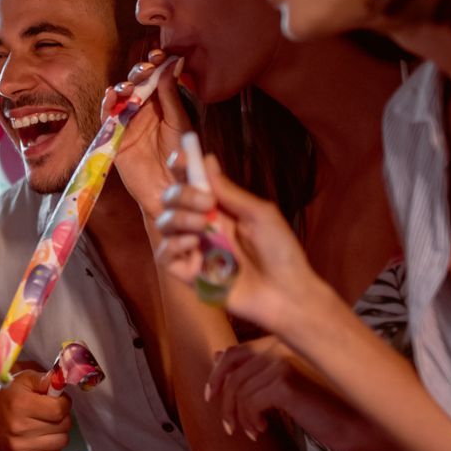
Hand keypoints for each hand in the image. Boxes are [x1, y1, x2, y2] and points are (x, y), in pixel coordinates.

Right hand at [0, 366, 71, 450]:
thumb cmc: (7, 398)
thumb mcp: (22, 380)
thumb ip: (45, 379)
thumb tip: (62, 381)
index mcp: (19, 404)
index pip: (59, 409)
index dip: (63, 402)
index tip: (57, 400)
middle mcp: (18, 427)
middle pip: (64, 425)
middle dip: (61, 417)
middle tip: (49, 412)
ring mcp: (18, 447)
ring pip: (62, 441)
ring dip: (58, 432)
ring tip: (44, 425)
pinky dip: (51, 447)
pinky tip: (39, 438)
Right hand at [108, 50, 189, 217]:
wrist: (169, 189)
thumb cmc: (180, 157)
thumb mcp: (180, 123)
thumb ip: (173, 96)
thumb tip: (172, 63)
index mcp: (164, 103)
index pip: (157, 76)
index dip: (156, 62)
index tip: (159, 53)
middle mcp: (145, 109)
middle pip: (138, 82)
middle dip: (140, 71)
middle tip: (146, 68)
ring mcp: (129, 121)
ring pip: (121, 95)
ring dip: (124, 86)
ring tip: (130, 86)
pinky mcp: (115, 135)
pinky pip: (107, 116)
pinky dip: (107, 103)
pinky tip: (112, 95)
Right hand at [153, 148, 331, 335]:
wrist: (286, 292)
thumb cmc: (281, 251)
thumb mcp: (260, 213)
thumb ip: (229, 191)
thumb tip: (207, 160)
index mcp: (219, 209)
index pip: (191, 183)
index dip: (181, 168)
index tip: (179, 159)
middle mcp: (202, 226)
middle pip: (171, 199)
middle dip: (181, 195)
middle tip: (205, 204)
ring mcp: (193, 250)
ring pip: (163, 224)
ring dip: (178, 219)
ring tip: (202, 227)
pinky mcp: (188, 274)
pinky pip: (164, 255)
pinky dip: (174, 246)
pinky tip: (195, 248)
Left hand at [207, 337, 388, 450]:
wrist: (360, 422)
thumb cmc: (328, 404)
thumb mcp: (286, 384)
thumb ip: (255, 368)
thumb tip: (218, 354)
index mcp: (281, 341)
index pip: (235, 351)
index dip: (217, 374)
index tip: (211, 397)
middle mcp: (280, 345)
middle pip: (232, 372)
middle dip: (225, 401)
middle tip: (229, 425)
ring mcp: (282, 361)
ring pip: (239, 391)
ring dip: (240, 416)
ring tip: (252, 431)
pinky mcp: (284, 381)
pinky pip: (250, 402)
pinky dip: (251, 420)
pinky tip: (263, 430)